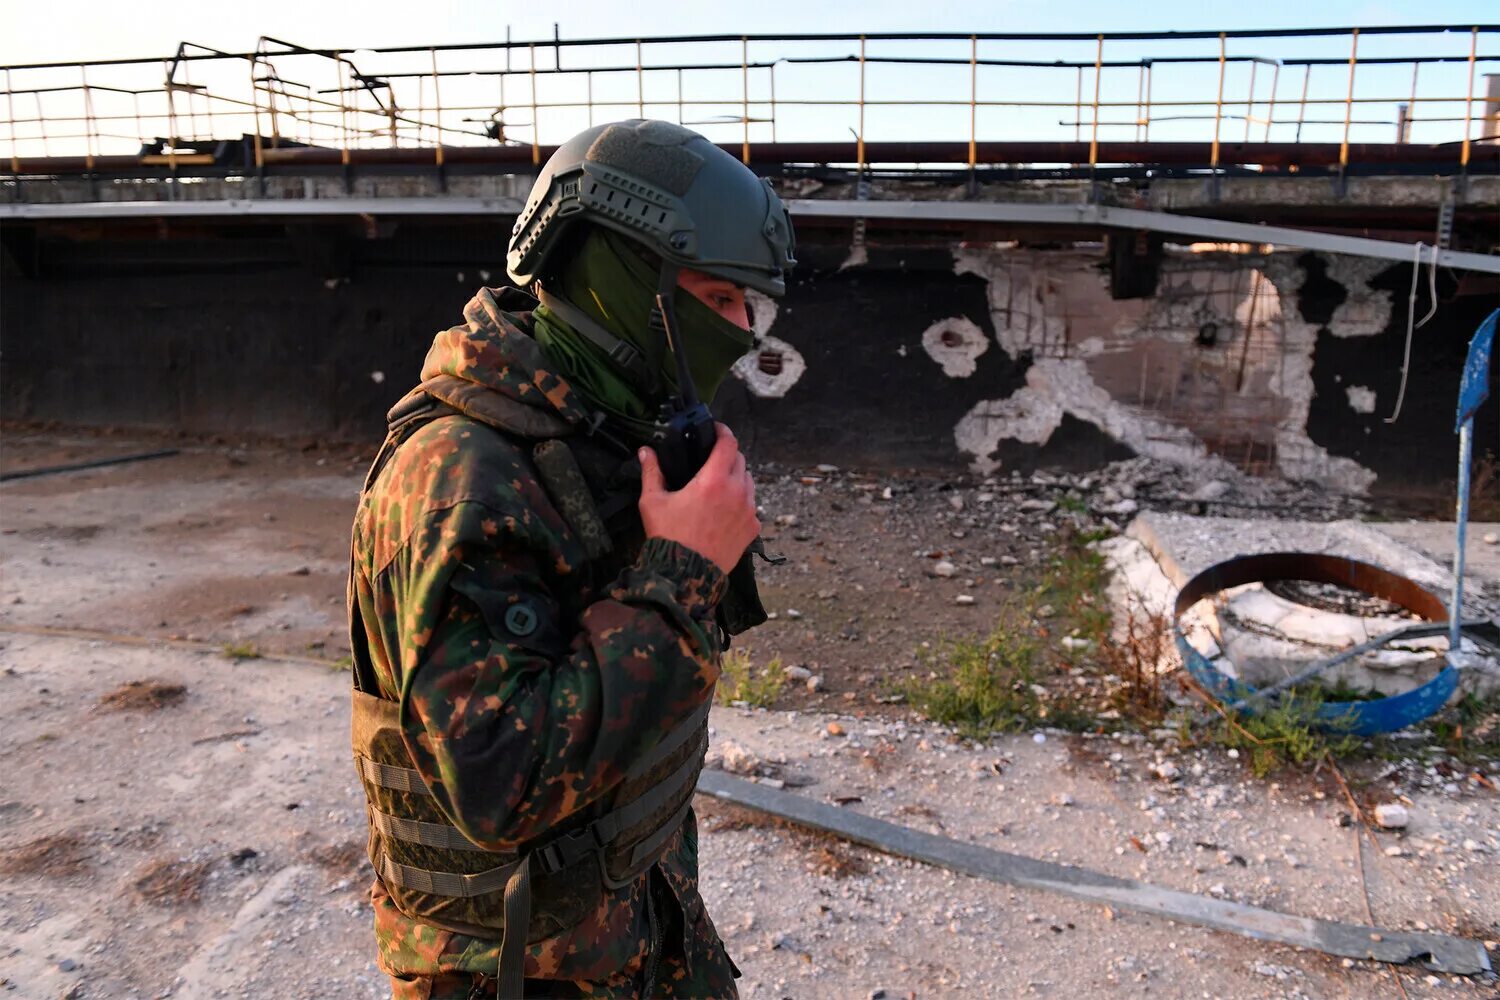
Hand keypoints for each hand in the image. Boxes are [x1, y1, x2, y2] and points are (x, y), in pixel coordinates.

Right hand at [638, 424, 758, 573]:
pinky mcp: (753, 529)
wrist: (685, 577)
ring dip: (737, 478)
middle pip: (740, 460)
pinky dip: (741, 502)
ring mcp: (748, 511)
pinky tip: (725, 510)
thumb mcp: (653, 502)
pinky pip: (751, 506)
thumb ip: (651, 472)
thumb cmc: (668, 537)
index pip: (728, 443)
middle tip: (711, 460)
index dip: (723, 431)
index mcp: (713, 480)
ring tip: (719, 485)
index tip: (716, 430)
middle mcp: (737, 492)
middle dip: (727, 455)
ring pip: (749, 482)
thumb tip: (645, 451)